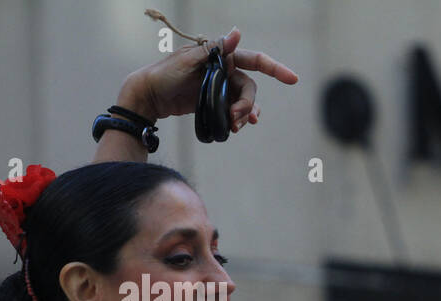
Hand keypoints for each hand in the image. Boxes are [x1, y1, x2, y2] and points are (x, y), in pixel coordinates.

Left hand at [118, 27, 297, 131]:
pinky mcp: (215, 103)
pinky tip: (237, 128)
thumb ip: (214, 50)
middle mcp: (223, 71)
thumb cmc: (164, 74)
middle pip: (249, 88)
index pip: (253, 60)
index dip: (274, 68)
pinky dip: (239, 119)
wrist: (148, 96)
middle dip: (247, 104)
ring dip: (244, 114)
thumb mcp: (188, 61)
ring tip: (235, 126)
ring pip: (244, 102)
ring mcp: (220, 88)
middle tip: (236, 117)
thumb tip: (237, 33)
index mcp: (219, 57)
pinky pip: (235, 112)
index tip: (292, 79)